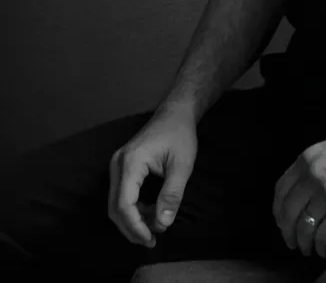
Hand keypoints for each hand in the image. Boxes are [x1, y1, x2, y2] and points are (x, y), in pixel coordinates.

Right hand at [108, 105, 197, 247]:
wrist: (175, 113)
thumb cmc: (180, 135)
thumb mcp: (182, 165)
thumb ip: (171, 195)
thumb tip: (162, 224)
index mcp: (130, 162)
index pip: (123, 204)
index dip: (135, 226)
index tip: (150, 239)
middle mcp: (117, 164)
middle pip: (115, 207)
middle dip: (132, 228)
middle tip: (152, 241)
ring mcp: (117, 165)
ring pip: (116, 203)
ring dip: (133, 220)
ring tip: (155, 228)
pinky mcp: (122, 167)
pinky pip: (122, 195)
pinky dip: (134, 209)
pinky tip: (150, 213)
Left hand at [272, 124, 325, 259]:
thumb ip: (310, 166)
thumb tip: (301, 190)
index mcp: (305, 160)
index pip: (280, 191)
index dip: (278, 211)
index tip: (281, 222)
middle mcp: (311, 177)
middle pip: (289, 212)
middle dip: (287, 231)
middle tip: (291, 241)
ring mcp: (325, 194)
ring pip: (304, 226)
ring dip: (303, 242)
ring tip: (306, 249)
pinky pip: (324, 233)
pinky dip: (321, 245)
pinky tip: (323, 250)